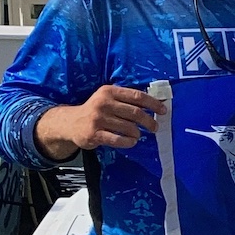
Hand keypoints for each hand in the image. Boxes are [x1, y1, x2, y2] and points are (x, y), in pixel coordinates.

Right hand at [35, 86, 157, 159]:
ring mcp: (98, 119)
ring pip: (129, 128)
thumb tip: (154, 105)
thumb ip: (126, 100)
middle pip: (135, 113)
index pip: (137, 96)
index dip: (153, 103)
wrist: (71, 123)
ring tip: (137, 135)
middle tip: (154, 127)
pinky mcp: (94, 134)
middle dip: (149, 122)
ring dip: (137, 133)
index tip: (163, 111)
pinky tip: (131, 142)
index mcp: (109, 91)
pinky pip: (118, 139)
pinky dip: (129, 142)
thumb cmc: (96, 111)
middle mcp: (103, 103)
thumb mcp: (107, 99)